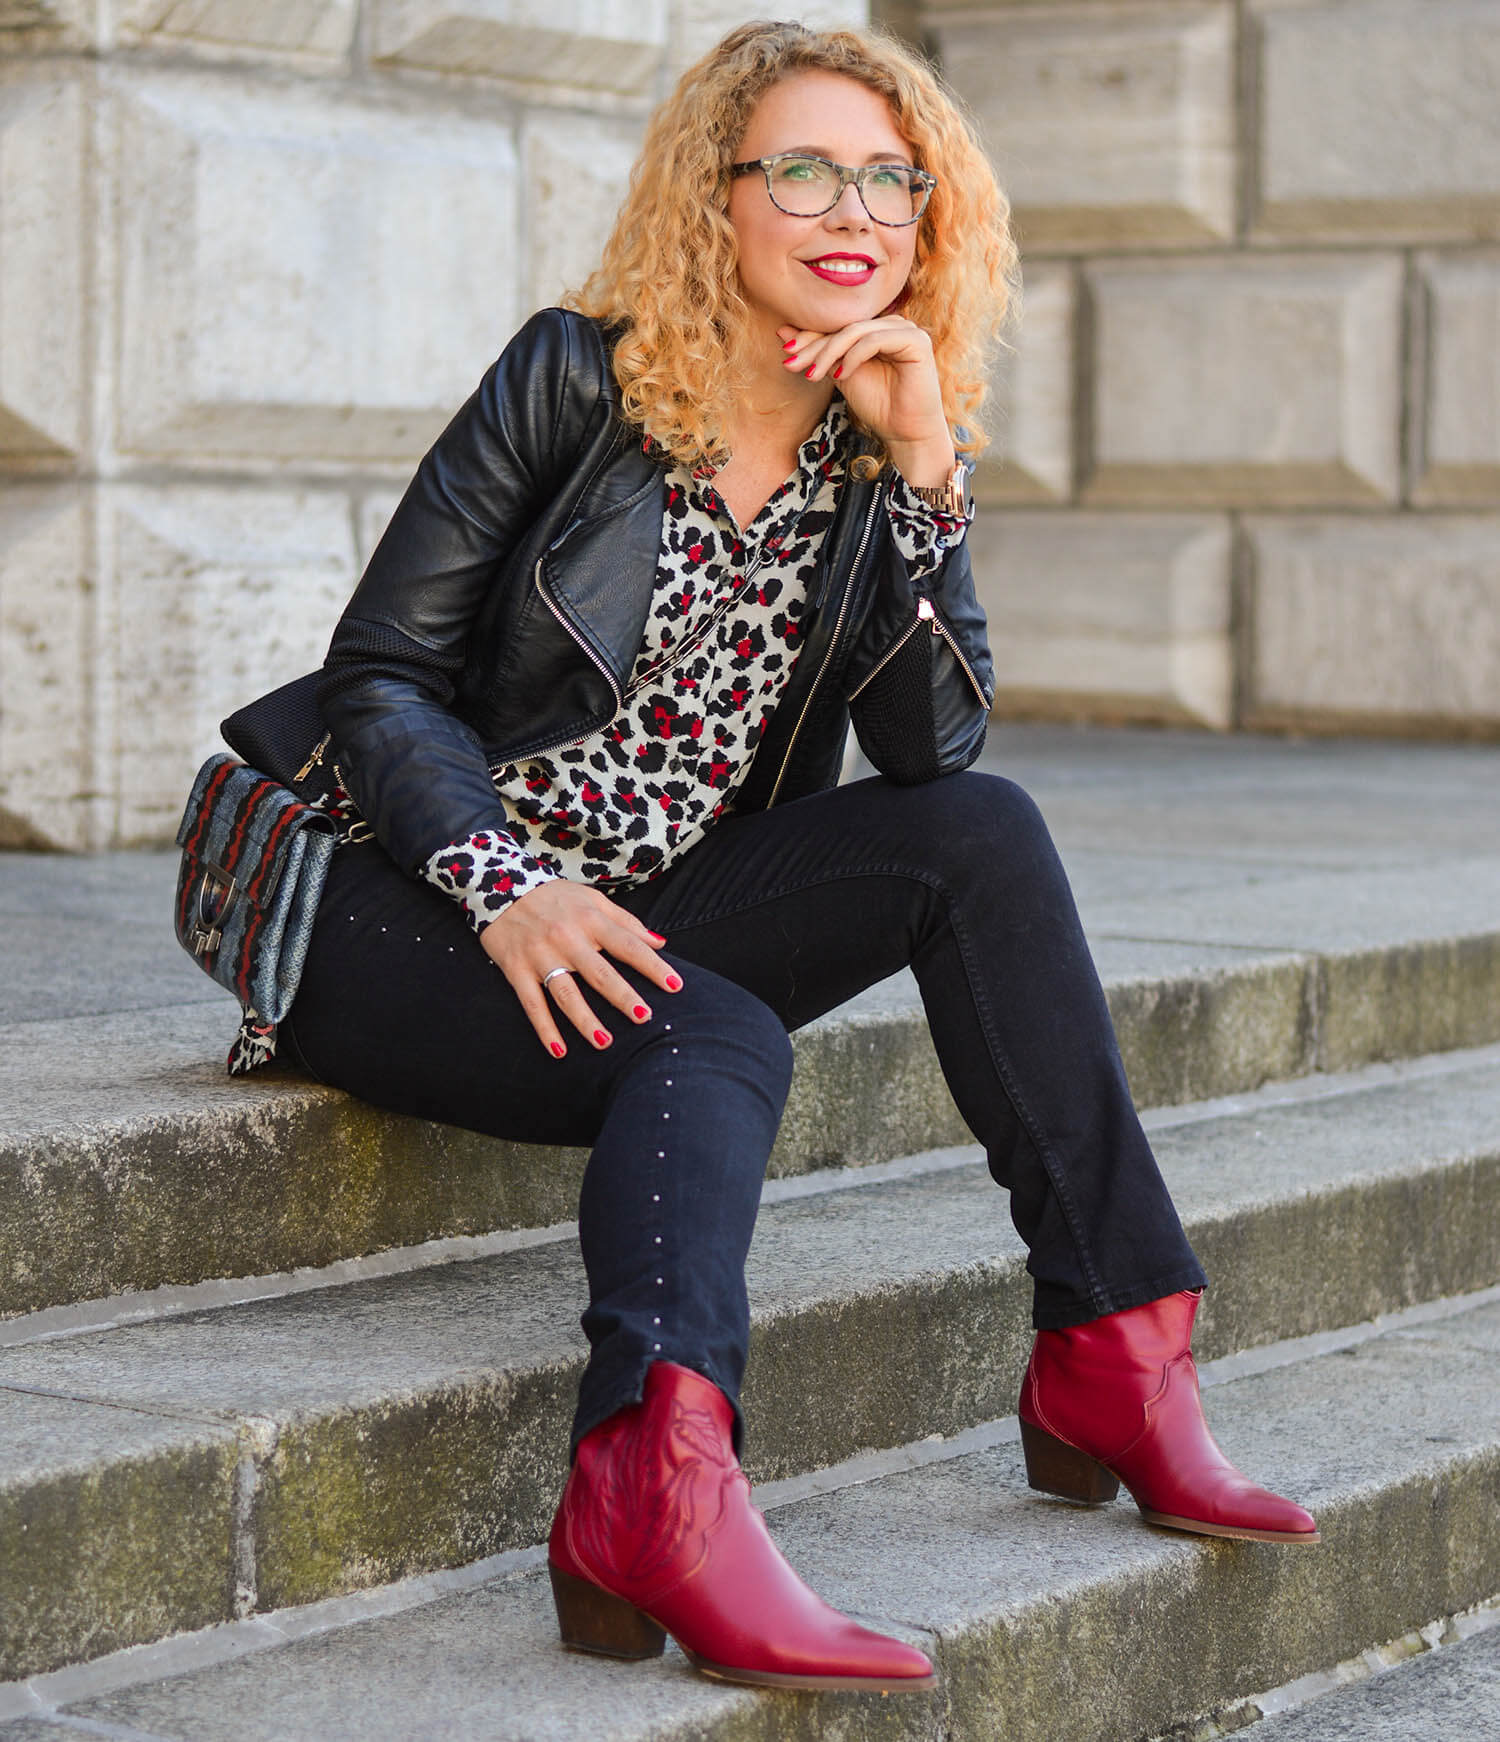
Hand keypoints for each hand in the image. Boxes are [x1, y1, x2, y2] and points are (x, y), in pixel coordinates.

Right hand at [479, 878, 680, 1056]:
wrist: (497, 883)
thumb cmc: (554, 896)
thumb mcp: (591, 898)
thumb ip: (627, 922)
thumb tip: (660, 942)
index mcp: (590, 919)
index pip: (628, 945)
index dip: (652, 966)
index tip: (675, 986)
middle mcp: (567, 938)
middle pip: (599, 973)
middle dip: (623, 996)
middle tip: (644, 1017)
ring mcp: (540, 955)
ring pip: (566, 993)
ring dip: (585, 1020)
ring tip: (605, 1043)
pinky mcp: (516, 969)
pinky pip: (532, 1003)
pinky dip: (544, 1029)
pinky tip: (559, 1051)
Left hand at [779, 317, 954, 485]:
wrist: (906, 433)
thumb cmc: (878, 406)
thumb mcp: (840, 375)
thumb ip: (820, 354)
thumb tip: (783, 333)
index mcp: (876, 329)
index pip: (839, 327)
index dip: (810, 338)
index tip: (785, 353)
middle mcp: (892, 324)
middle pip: (845, 327)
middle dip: (815, 346)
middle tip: (792, 363)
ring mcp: (906, 330)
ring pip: (857, 331)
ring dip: (829, 352)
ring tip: (813, 375)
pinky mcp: (916, 341)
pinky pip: (875, 340)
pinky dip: (853, 357)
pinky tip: (841, 376)